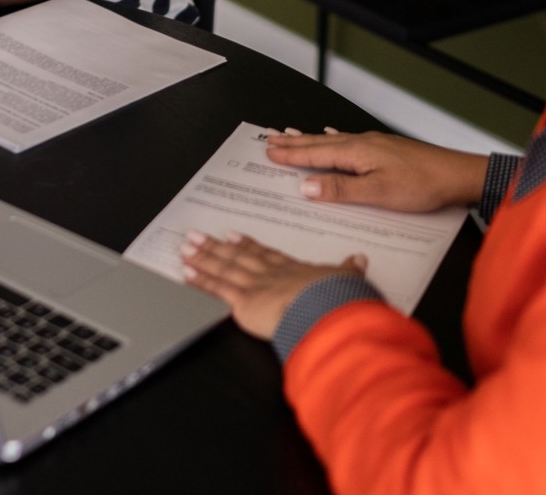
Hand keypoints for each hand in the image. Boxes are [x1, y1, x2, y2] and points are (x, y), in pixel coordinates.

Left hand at [179, 231, 367, 340]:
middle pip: (237, 258)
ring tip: (186, 249)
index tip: (233, 237)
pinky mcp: (243, 302)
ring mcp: (254, 286)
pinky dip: (201, 281)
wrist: (327, 310)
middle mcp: (269, 274)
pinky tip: (187, 274)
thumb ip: (350, 269)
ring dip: (203, 258)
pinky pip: (218, 289)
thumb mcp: (348, 279)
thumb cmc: (336, 298)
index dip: (247, 246)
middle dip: (215, 247)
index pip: (264, 255)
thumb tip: (359, 259)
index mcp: (292, 270)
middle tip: (196, 236)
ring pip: (223, 269)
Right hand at [265, 128, 488, 212]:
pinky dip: (333, 140)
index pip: (315, 153)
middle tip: (270, 139)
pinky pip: (348, 142)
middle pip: (320, 143)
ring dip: (309, 140)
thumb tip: (307, 186)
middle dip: (294, 143)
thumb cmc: (423, 185)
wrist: (458, 176)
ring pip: (332, 141)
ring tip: (291, 135)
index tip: (269, 151)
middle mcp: (363, 144)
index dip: (291, 154)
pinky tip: (333, 137)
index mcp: (358, 152)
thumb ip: (341, 189)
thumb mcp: (379, 192)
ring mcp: (375, 145)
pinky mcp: (385, 150)